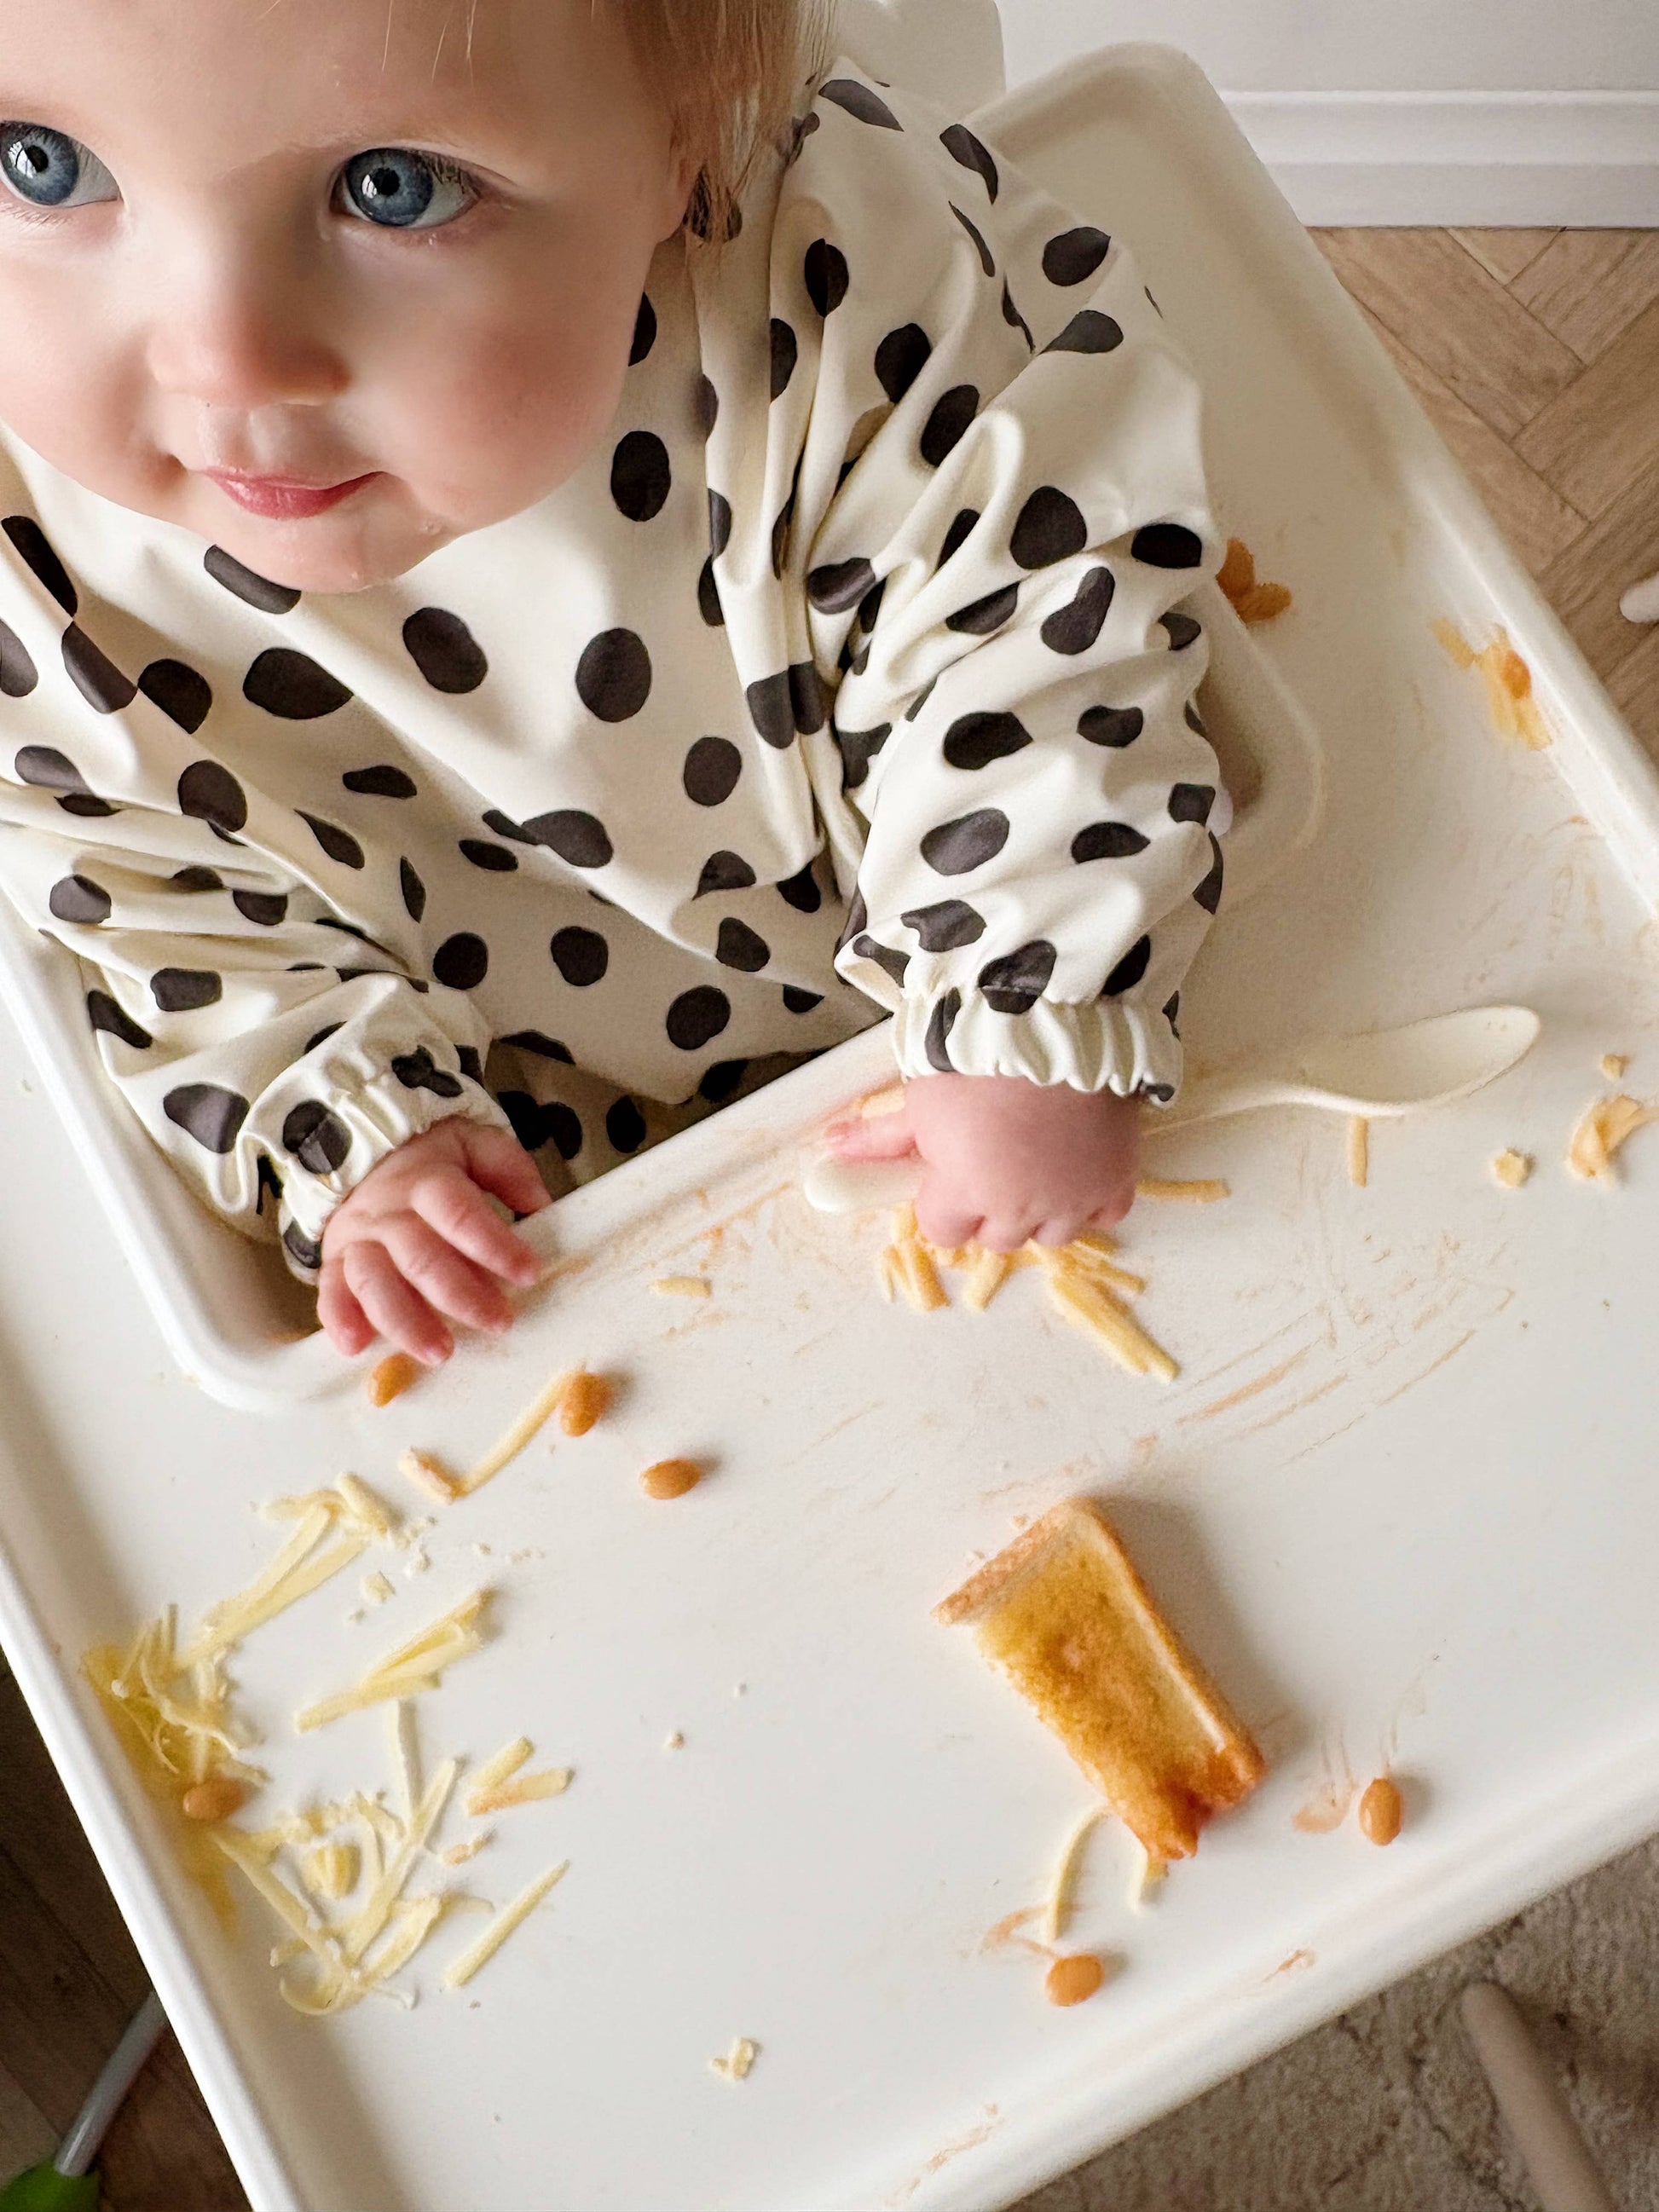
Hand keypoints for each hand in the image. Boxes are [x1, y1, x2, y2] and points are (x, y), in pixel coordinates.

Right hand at [317, 1120, 549, 1364]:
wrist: (362, 1154)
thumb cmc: (429, 1162)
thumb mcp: (471, 1144)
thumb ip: (507, 1167)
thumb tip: (539, 1202)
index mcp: (426, 1181)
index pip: (460, 1214)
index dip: (494, 1245)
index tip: (529, 1272)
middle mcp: (388, 1212)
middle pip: (421, 1257)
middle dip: (462, 1296)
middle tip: (499, 1322)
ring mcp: (358, 1238)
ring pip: (374, 1282)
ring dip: (406, 1321)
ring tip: (440, 1352)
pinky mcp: (335, 1260)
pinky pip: (330, 1291)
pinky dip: (340, 1320)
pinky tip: (356, 1347)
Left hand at [828, 1073, 1139, 1250]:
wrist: (1054, 1024)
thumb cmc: (976, 1062)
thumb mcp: (920, 1101)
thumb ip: (881, 1139)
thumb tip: (830, 1149)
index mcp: (965, 1196)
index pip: (943, 1231)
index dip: (943, 1202)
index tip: (948, 1174)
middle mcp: (1020, 1211)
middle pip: (998, 1237)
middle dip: (990, 1206)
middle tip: (993, 1159)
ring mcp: (1073, 1200)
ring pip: (1051, 1233)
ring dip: (1040, 1207)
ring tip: (1036, 1161)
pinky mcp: (1117, 1180)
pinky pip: (1103, 1213)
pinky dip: (1090, 1197)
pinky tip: (1076, 1167)